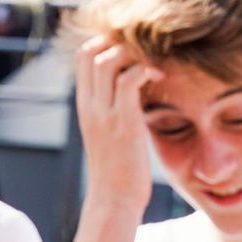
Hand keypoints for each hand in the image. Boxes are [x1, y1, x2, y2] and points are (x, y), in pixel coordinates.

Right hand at [74, 36, 161, 211]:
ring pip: (108, 61)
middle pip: (91, 52)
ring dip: (133, 54)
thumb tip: (131, 93)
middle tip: (145, 52)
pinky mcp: (123, 123)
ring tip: (153, 65)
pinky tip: (159, 78)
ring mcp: (104, 113)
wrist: (114, 199)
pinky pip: (129, 81)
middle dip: (118, 43)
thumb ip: (112, 110)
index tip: (131, 48)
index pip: (83, 57)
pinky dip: (144, 71)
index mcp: (84, 105)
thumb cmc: (117, 169)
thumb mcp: (107, 134)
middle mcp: (89, 105)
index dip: (105, 43)